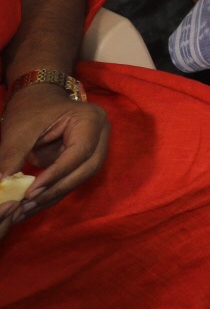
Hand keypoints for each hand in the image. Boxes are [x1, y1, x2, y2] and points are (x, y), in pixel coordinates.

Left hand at [0, 84, 109, 239]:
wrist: (38, 99)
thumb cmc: (31, 108)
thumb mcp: (20, 128)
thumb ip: (13, 154)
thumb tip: (2, 182)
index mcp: (90, 120)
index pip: (79, 152)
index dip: (57, 174)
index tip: (31, 192)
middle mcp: (101, 135)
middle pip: (86, 169)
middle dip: (57, 188)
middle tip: (28, 204)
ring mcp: (96, 148)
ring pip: (81, 178)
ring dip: (55, 195)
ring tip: (27, 209)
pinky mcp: (84, 160)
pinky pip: (72, 180)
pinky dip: (53, 193)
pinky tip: (33, 204)